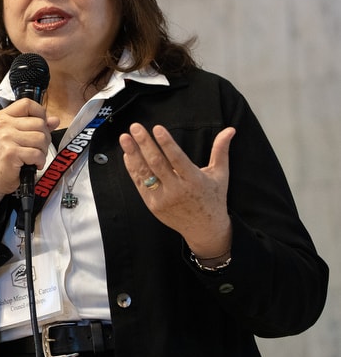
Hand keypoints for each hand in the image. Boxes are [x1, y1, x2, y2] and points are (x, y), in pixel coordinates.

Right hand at [0, 99, 58, 211]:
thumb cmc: (2, 158)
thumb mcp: (15, 137)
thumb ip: (34, 126)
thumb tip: (54, 120)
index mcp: (2, 117)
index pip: (27, 104)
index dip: (40, 113)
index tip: (42, 125)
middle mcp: (3, 124)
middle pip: (39, 123)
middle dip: (45, 138)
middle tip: (38, 148)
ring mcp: (6, 138)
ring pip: (41, 138)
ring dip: (43, 151)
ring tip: (35, 157)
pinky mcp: (11, 153)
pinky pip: (37, 153)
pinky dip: (40, 161)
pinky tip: (33, 164)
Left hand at [119, 123, 235, 257]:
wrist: (205, 229)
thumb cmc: (213, 199)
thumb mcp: (220, 175)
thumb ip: (221, 151)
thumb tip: (230, 130)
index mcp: (194, 181)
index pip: (177, 159)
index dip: (167, 144)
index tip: (157, 128)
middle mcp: (177, 190)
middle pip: (157, 164)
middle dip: (145, 144)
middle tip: (135, 127)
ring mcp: (163, 198)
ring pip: (145, 173)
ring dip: (133, 154)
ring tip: (124, 137)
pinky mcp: (153, 204)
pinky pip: (140, 184)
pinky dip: (132, 168)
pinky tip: (127, 154)